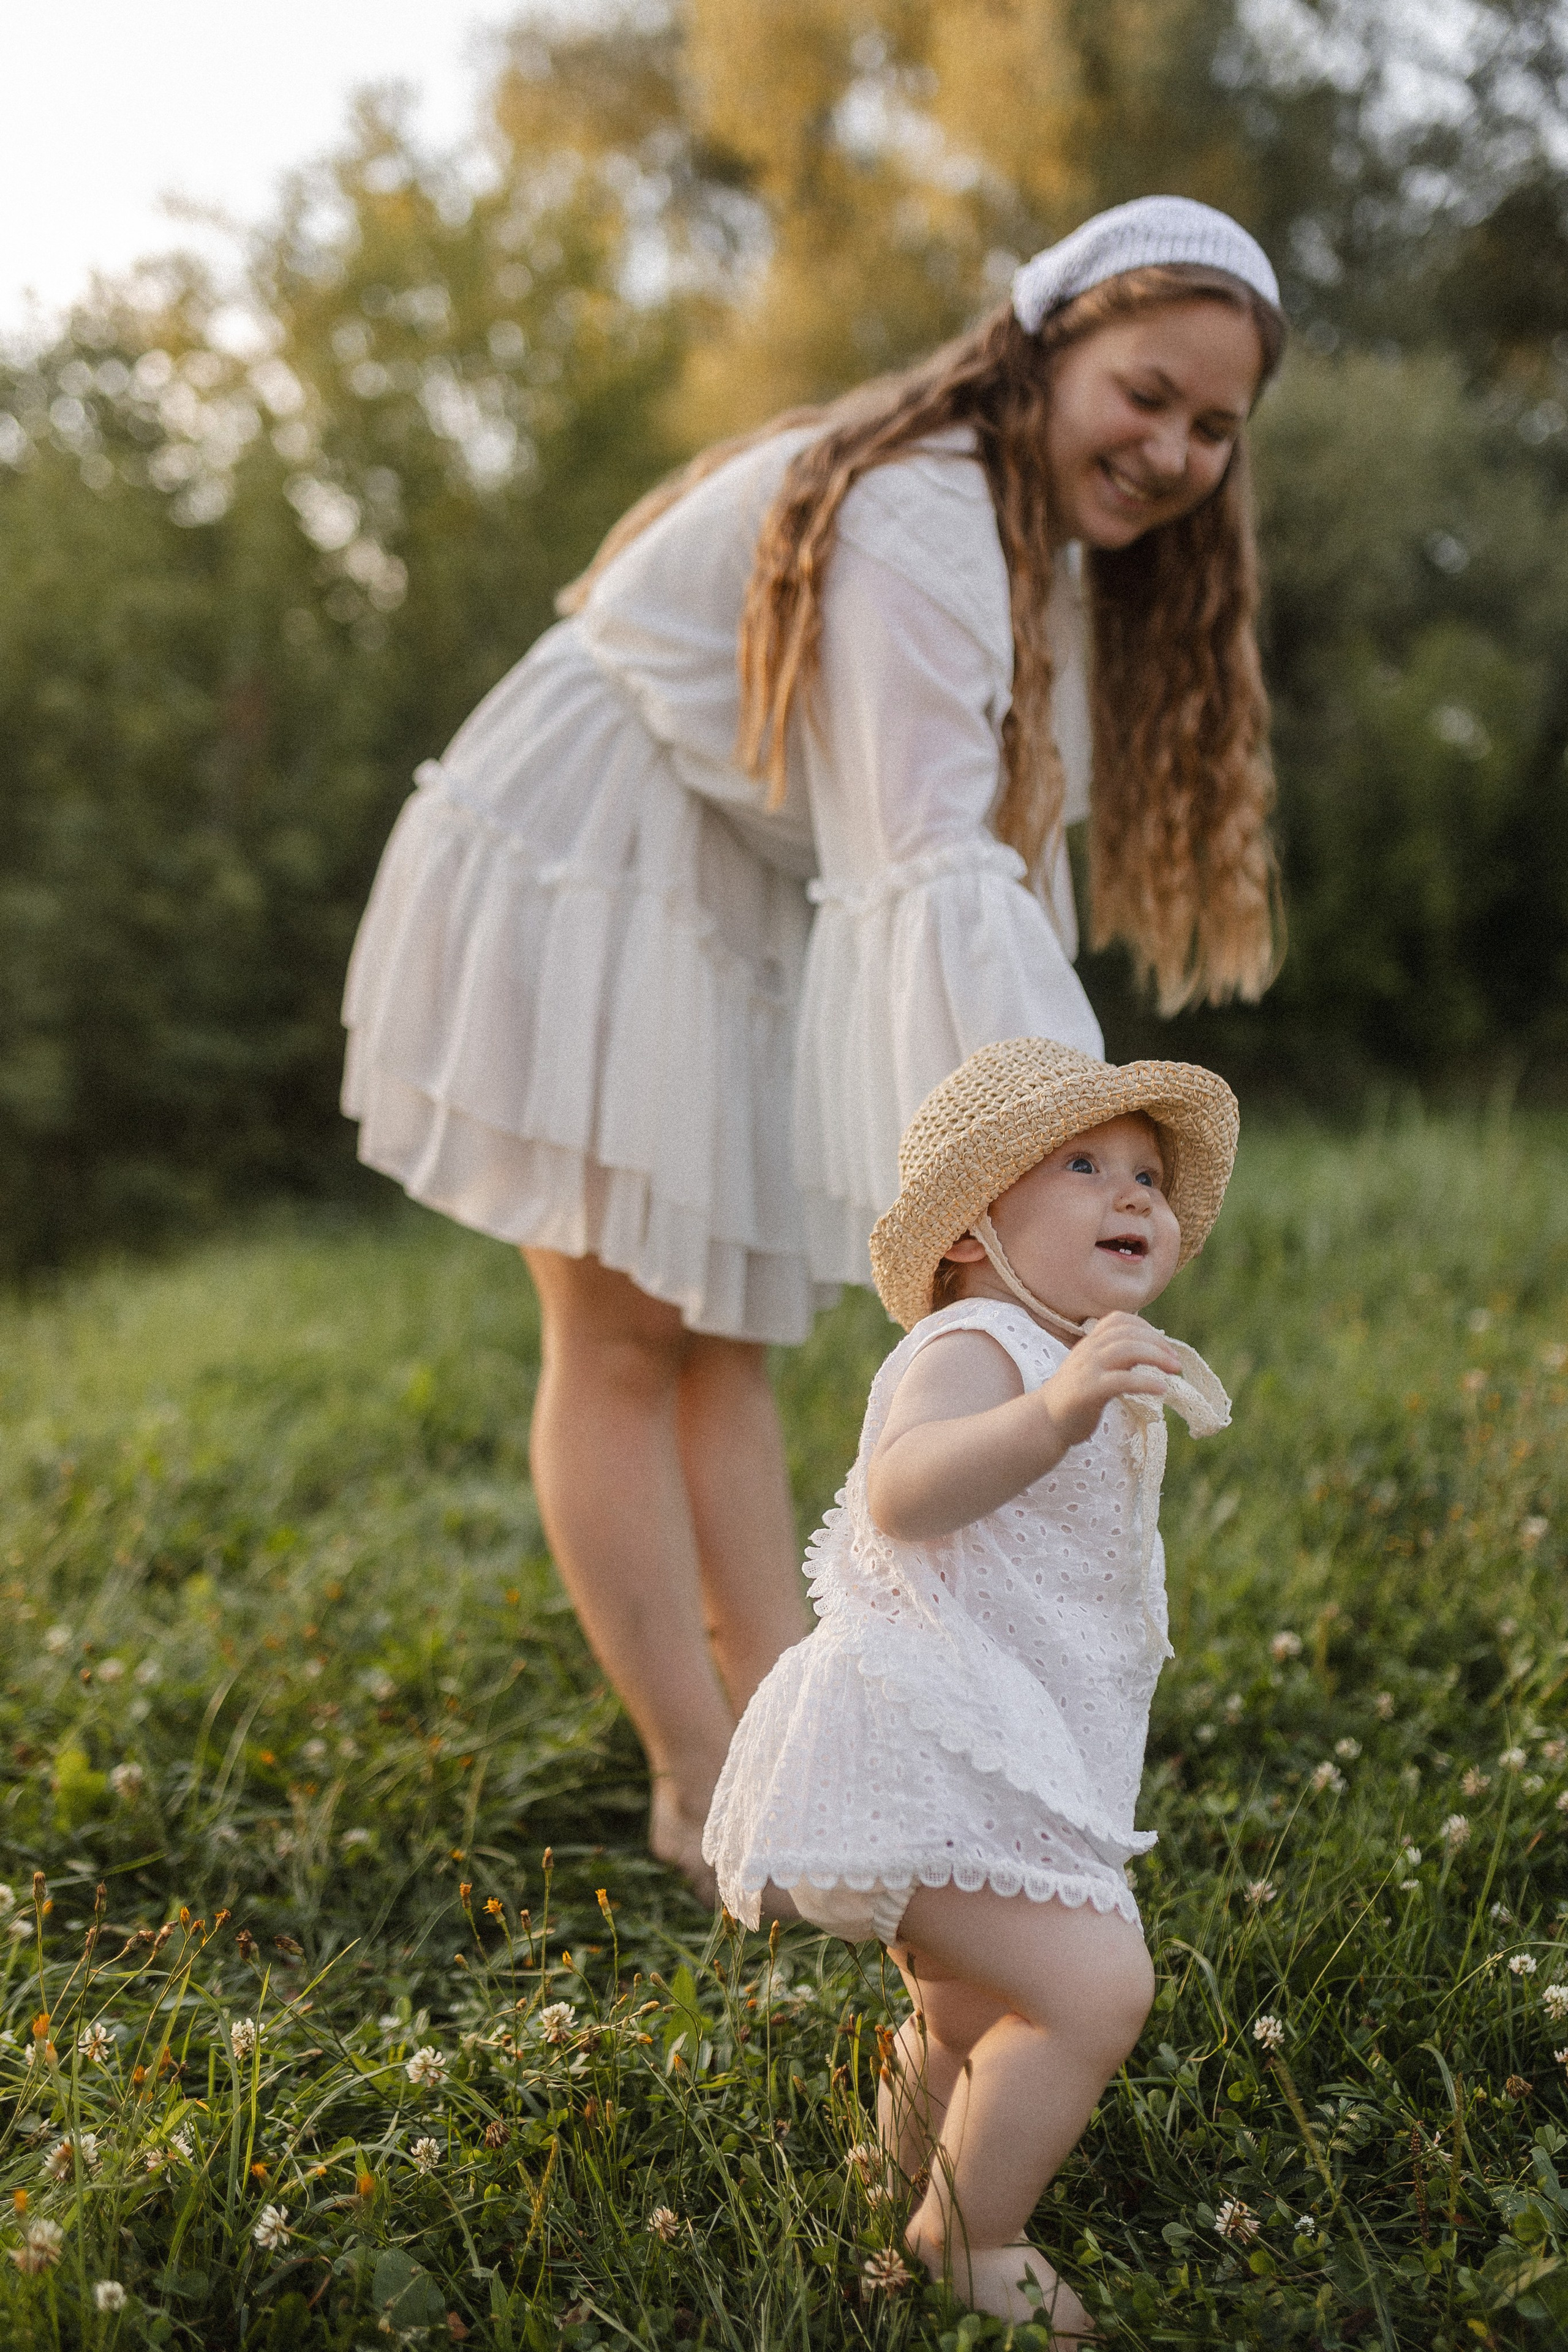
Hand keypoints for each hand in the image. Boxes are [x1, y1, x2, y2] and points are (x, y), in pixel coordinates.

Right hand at [1037, 1312, 1182, 1449]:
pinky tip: (1161, 1389)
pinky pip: (1121, 1380)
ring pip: (1126, 1350)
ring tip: (1174, 1371)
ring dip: (1156, 1357)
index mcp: (1089, 1344)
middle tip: (1177, 1363)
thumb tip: (1149, 1351)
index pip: (1119, 1320)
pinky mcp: (1088, 1391)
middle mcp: (1088, 1351)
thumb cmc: (1075, 1398)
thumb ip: (1115, 1358)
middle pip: (1128, 1334)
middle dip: (1158, 1344)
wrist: (1045, 1422)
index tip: (1164, 1347)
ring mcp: (1087, 1369)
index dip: (1146, 1328)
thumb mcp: (1094, 1371)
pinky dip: (1145, 1381)